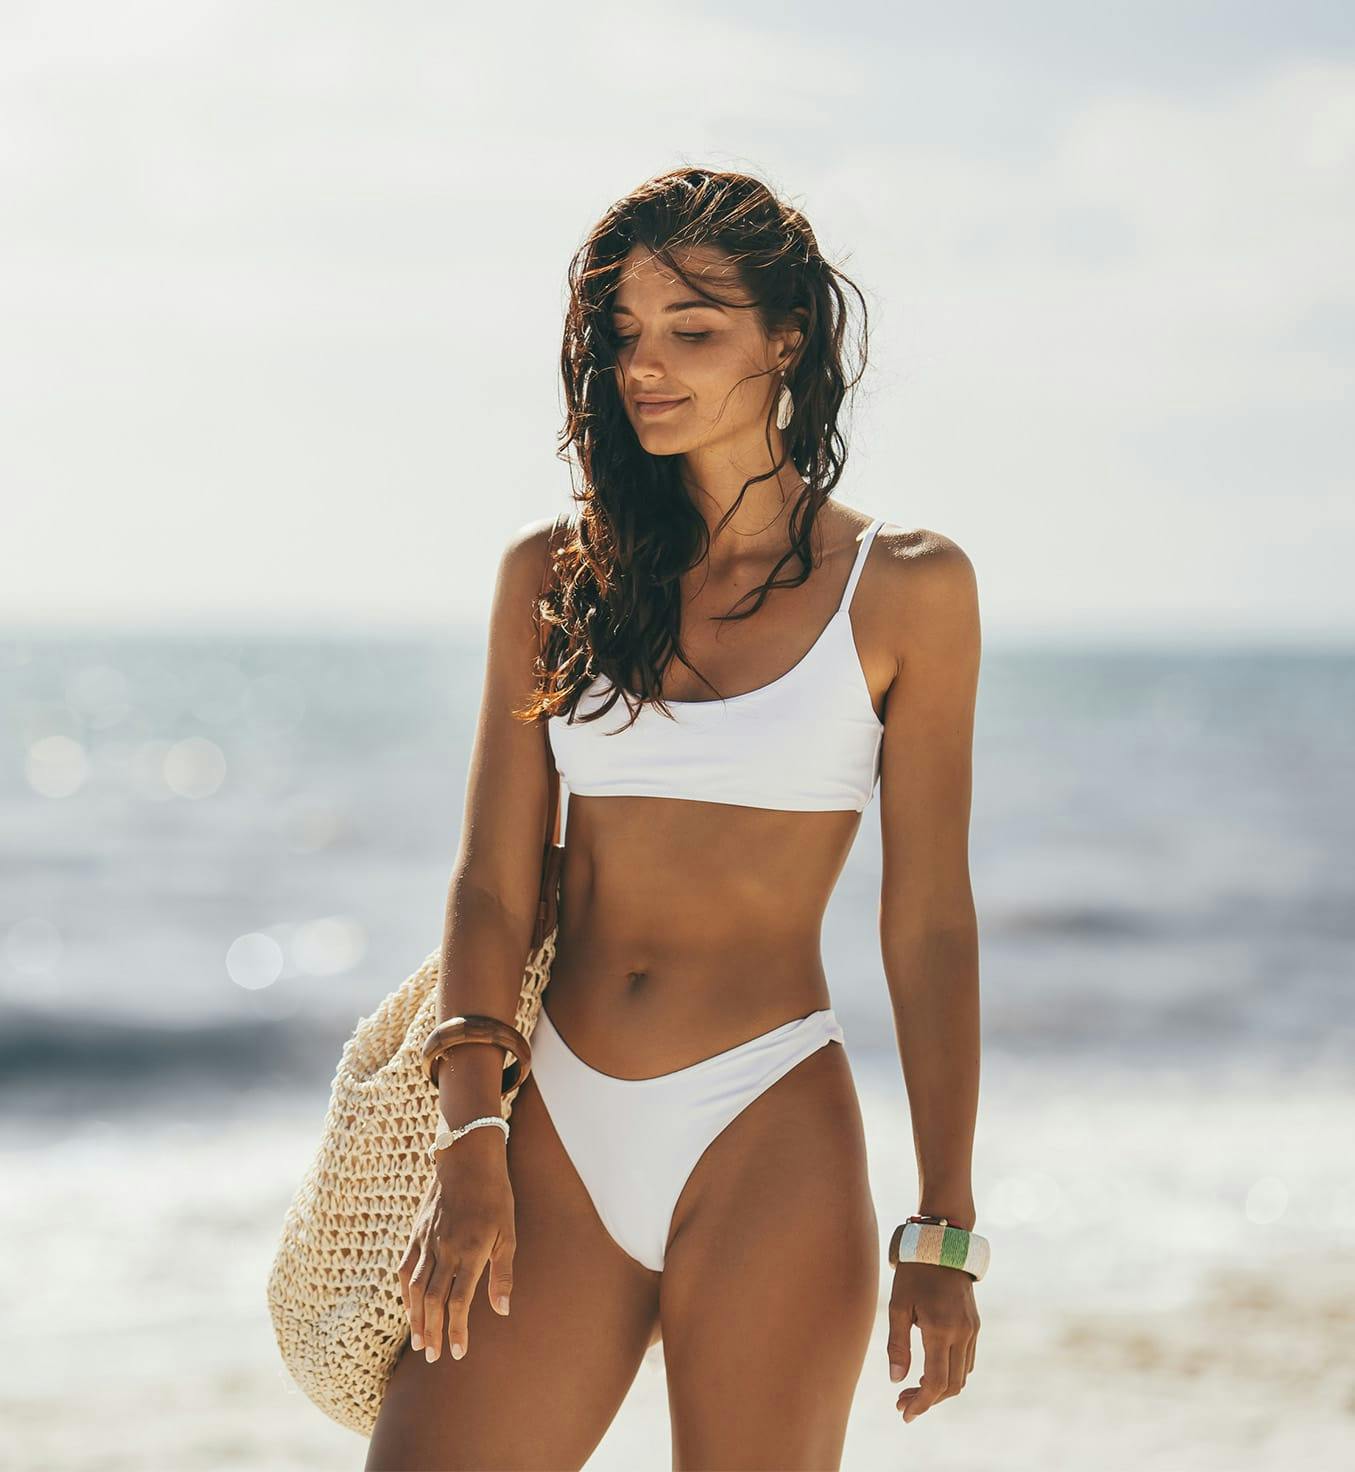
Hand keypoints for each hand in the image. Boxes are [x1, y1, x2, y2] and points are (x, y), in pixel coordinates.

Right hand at [397, 1140, 515, 1364]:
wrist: (467, 1159)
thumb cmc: (496, 1196)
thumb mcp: (509, 1233)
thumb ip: (503, 1274)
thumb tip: (502, 1311)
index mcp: (471, 1252)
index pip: (459, 1301)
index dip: (457, 1330)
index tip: (458, 1353)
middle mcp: (445, 1250)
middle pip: (432, 1301)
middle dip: (432, 1332)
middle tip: (433, 1357)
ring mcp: (427, 1241)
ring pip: (414, 1289)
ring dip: (415, 1318)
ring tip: (418, 1341)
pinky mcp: (416, 1233)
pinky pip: (405, 1268)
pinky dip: (404, 1292)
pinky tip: (407, 1307)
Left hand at [887, 1262, 979, 1422]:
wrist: (942, 1245)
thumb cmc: (914, 1273)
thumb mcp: (898, 1305)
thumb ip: (897, 1345)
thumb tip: (896, 1380)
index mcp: (940, 1329)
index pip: (935, 1382)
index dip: (921, 1403)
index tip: (904, 1413)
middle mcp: (961, 1333)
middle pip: (951, 1386)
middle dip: (928, 1400)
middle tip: (903, 1402)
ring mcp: (972, 1330)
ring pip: (962, 1376)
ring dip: (940, 1389)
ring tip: (913, 1390)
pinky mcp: (975, 1325)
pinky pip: (967, 1361)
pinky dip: (951, 1373)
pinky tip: (931, 1370)